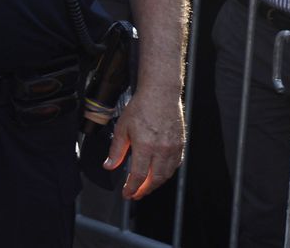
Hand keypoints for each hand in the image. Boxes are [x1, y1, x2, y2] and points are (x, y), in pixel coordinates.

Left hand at [103, 85, 184, 199]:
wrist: (160, 94)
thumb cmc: (141, 107)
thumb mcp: (122, 128)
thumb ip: (116, 150)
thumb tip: (109, 165)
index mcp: (145, 146)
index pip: (138, 176)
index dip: (132, 188)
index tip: (127, 194)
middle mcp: (161, 150)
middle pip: (154, 179)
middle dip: (144, 190)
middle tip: (136, 194)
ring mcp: (173, 148)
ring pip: (166, 174)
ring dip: (155, 184)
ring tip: (145, 186)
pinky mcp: (180, 144)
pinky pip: (175, 165)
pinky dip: (167, 173)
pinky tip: (159, 173)